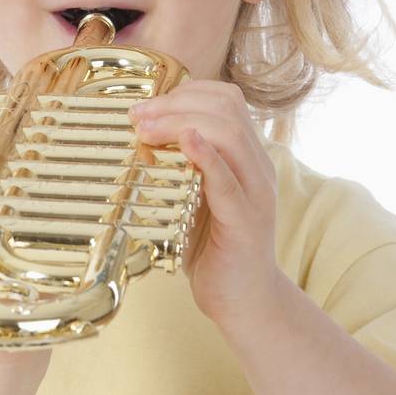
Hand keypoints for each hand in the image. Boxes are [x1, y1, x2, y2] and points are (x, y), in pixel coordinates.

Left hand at [128, 80, 282, 327]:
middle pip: (227, 109)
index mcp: (247, 156)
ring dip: (181, 123)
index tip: (145, 107)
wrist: (245, 301)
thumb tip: (142, 136)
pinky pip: (229, 182)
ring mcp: (256, 193)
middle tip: (137, 117)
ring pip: (230, 135)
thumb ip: (180, 165)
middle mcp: (258, 167)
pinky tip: (186, 143)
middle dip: (176, 104)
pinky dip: (206, 157)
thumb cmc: (214, 248)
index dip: (185, 93)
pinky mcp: (246, 222)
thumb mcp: (194, 196)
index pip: (226, 99)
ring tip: (146, 131)